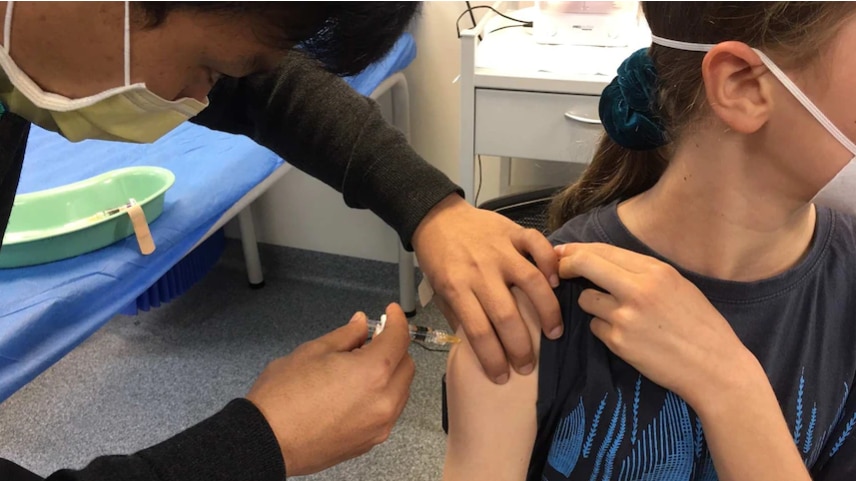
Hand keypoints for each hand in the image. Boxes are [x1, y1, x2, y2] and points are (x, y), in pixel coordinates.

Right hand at [246, 304, 414, 475]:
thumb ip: (346, 336)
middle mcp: (384, 401)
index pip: (399, 339)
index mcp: (373, 372)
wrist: (265, 442)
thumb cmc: (283, 397)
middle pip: (406, 366)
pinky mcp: (370, 442)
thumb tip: (361, 325)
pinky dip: (381, 396)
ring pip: (400, 391)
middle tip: (372, 339)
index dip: (396, 321)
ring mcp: (379, 425)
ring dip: (390, 374)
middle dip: (394, 349)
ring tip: (361, 366)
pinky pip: (387, 412)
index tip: (391, 313)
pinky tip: (357, 390)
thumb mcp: (313, 351)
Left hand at [412, 194, 561, 383]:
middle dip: (521, 348)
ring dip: (547, 311)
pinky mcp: (512, 231)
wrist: (436, 217)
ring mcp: (499, 249)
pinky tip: (556, 283)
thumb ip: (459, 315)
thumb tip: (479, 347)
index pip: (478, 331)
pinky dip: (550, 262)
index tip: (502, 377)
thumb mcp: (439, 290)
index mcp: (456, 287)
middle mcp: (479, 270)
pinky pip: (537, 244)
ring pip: (531, 282)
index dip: (493, 359)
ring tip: (554, 333)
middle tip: (528, 366)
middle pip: (506, 315)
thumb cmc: (438, 258)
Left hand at [556, 242, 756, 404]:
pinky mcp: (619, 342)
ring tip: (617, 314)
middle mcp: (638, 289)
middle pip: (584, 264)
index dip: (577, 249)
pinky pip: (595, 328)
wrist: (715, 367)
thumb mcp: (678, 285)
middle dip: (566, 265)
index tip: (564, 251)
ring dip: (593, 304)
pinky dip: (604, 330)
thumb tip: (606, 261)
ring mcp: (626, 316)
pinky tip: (627, 337)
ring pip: (586, 299)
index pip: (603, 250)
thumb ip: (644, 272)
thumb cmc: (700, 325)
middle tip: (559, 271)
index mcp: (655, 271)